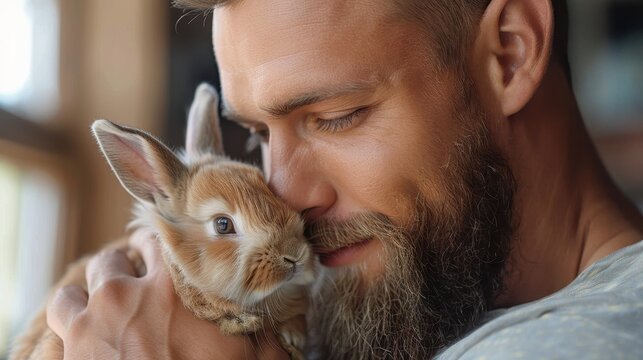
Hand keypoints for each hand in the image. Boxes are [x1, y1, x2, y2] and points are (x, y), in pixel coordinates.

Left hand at [47, 229, 287, 359]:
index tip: (157, 248)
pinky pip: (58, 315)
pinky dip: (68, 317)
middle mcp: (128, 294)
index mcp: (172, 288)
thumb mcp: (247, 357)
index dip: (156, 242)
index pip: (157, 240)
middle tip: (131, 281)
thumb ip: (263, 333)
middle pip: (112, 260)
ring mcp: (92, 321)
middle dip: (120, 269)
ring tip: (98, 303)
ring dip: (86, 293)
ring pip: (75, 287)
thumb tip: (285, 323)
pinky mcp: (70, 347)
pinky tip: (80, 327)